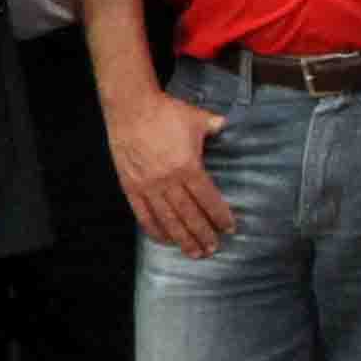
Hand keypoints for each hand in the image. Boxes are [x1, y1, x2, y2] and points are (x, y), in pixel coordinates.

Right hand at [105, 88, 232, 255]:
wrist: (131, 107)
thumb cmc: (165, 111)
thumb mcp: (196, 118)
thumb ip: (215, 127)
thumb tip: (228, 127)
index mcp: (188, 166)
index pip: (208, 199)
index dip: (220, 216)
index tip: (229, 228)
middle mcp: (168, 181)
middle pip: (190, 215)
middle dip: (204, 234)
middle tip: (214, 248)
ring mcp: (148, 186)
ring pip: (168, 220)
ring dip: (182, 239)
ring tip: (194, 253)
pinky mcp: (131, 186)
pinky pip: (144, 214)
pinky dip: (155, 230)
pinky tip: (165, 240)